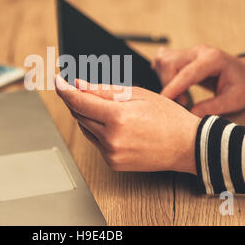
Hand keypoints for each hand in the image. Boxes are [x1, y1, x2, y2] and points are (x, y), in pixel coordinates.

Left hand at [55, 75, 200, 173]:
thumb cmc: (167, 117)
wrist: (186, 146)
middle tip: (81, 89)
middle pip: (79, 115)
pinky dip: (97, 130)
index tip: (58, 81)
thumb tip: (78, 85)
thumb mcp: (138, 95)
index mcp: (118, 117)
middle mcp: (112, 138)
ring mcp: (111, 153)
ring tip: (107, 107)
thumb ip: (104, 91)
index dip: (64, 90)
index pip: (79, 101)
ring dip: (87, 115)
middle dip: (76, 100)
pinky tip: (113, 124)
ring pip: (85, 128)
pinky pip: (96, 142)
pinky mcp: (113, 163)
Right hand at [153, 45, 244, 116]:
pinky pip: (164, 60)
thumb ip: (213, 107)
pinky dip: (162, 73)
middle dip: (168, 84)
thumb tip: (190, 114)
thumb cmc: (244, 86)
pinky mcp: (184, 55)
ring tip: (179, 94)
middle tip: (182, 101)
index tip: (165, 101)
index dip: (173, 87)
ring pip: (164, 60)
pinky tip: (172, 84)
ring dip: (164, 79)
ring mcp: (190, 51)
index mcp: (213, 58)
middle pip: (170, 63)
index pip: (186, 72)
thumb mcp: (234, 100)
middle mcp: (199, 51)